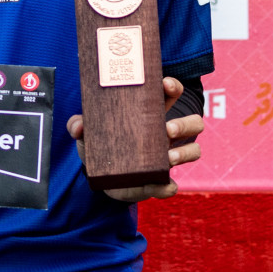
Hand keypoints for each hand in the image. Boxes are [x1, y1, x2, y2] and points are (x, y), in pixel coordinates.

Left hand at [66, 76, 203, 202]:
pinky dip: (168, 186)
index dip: (174, 87)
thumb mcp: (87, 134)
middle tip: (167, 129)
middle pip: (193, 123)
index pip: (170, 95)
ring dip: (185, 153)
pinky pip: (173, 186)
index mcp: (150, 117)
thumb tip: (78, 126)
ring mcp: (166, 159)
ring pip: (194, 151)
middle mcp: (164, 136)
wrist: (102, 180)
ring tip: (167, 158)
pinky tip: (159, 185)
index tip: (166, 85)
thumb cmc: (101, 147)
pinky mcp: (160, 183)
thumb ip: (78, 126)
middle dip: (185, 124)